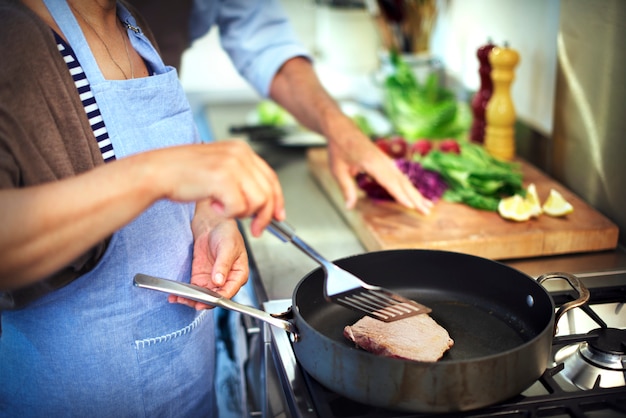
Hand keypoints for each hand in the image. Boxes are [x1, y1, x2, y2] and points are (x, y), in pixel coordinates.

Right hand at [143, 139, 284, 235]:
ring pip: (257, 202)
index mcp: (241, 149)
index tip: (278, 215)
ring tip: (223, 209)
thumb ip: (242, 179)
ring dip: (242, 213)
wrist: (158, 171)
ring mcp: (232, 165)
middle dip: (265, 216)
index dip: (278, 200)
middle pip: (269, 192)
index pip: (271, 177)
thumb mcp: (219, 167)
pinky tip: (213, 205)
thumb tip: (263, 200)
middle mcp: (240, 154)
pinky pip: (239, 208)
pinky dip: (226, 213)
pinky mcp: (223, 179)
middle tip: (256, 229)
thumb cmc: (183, 172)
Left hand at [169, 207, 247, 308]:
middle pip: (215, 297)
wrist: (212, 224)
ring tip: (180, 299)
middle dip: (202, 301)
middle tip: (191, 301)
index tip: (208, 299)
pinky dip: (185, 294)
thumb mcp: (228, 247)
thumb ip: (223, 265)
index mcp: (238, 275)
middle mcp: (226, 281)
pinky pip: (193, 289)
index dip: (219, 298)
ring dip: (191, 300)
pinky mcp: (200, 277)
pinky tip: (176, 296)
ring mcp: (212, 280)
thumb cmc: (227, 233)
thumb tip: (219, 281)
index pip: (230, 291)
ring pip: (203, 296)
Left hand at [268, 57, 431, 214]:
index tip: (412, 206)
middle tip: (427, 211)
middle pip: (402, 182)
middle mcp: (383, 161)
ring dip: (416, 193)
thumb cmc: (338, 148)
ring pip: (404, 179)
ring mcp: (386, 160)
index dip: (401, 195)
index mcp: (372, 163)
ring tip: (428, 205)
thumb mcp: (338, 170)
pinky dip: (409, 185)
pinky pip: (400, 175)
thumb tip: (349, 207)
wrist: (341, 128)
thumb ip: (346, 189)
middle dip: (416, 198)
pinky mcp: (385, 160)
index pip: (389, 182)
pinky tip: (415, 193)